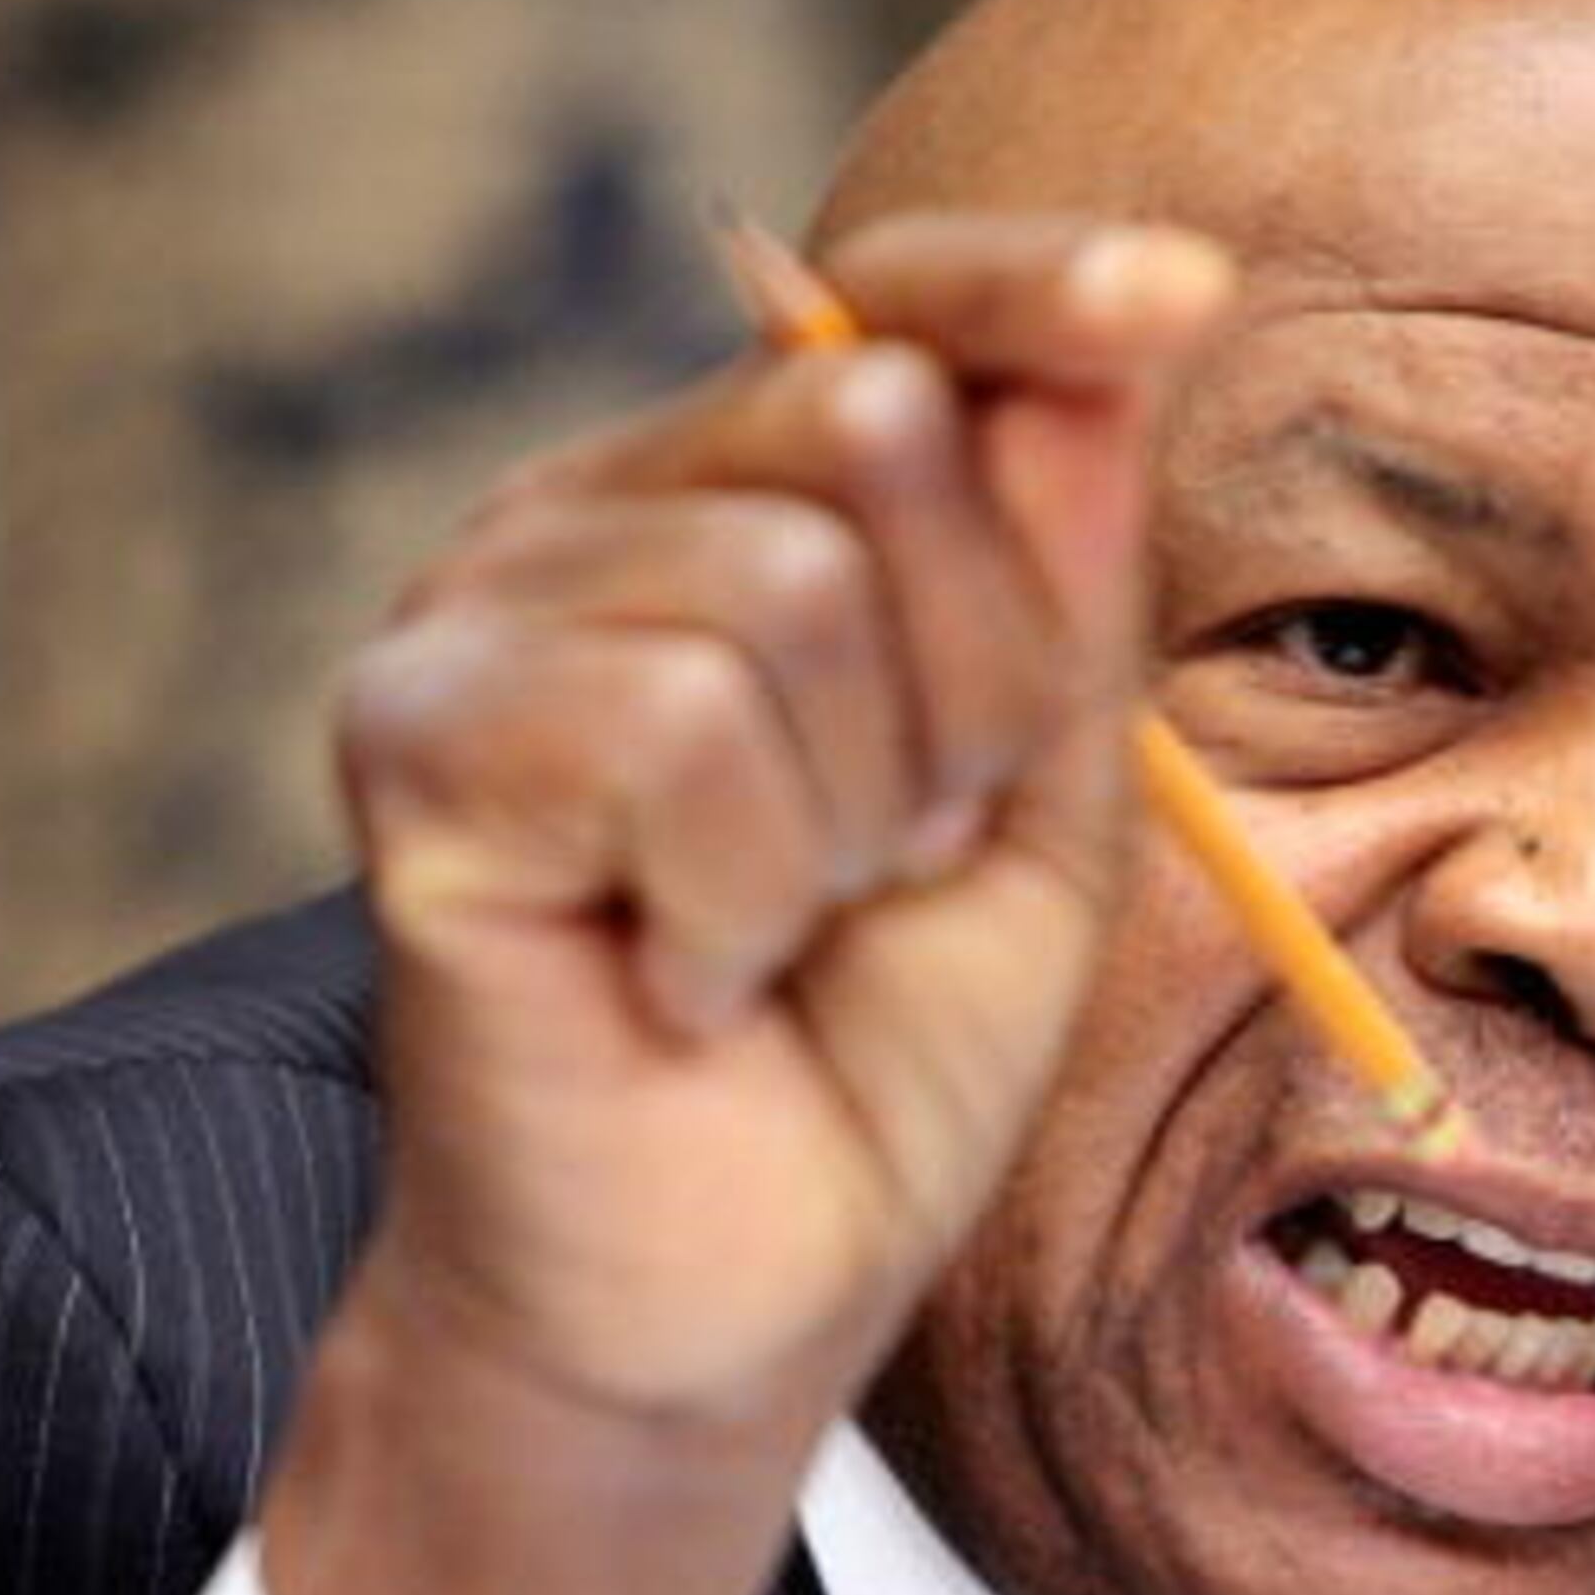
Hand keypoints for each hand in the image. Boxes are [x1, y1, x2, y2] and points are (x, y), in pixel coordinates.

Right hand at [257, 214, 1234, 1594]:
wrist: (725, 1303)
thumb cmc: (869, 1062)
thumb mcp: (1038, 803)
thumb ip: (1061, 583)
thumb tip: (1117, 333)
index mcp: (735, 512)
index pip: (883, 312)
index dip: (1029, 290)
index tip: (1181, 296)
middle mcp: (589, 523)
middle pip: (873, 421)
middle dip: (972, 678)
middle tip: (900, 858)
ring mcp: (480, 617)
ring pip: (782, 584)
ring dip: (851, 818)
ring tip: (783, 935)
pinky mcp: (414, 740)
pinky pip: (674, 724)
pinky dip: (739, 897)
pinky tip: (683, 980)